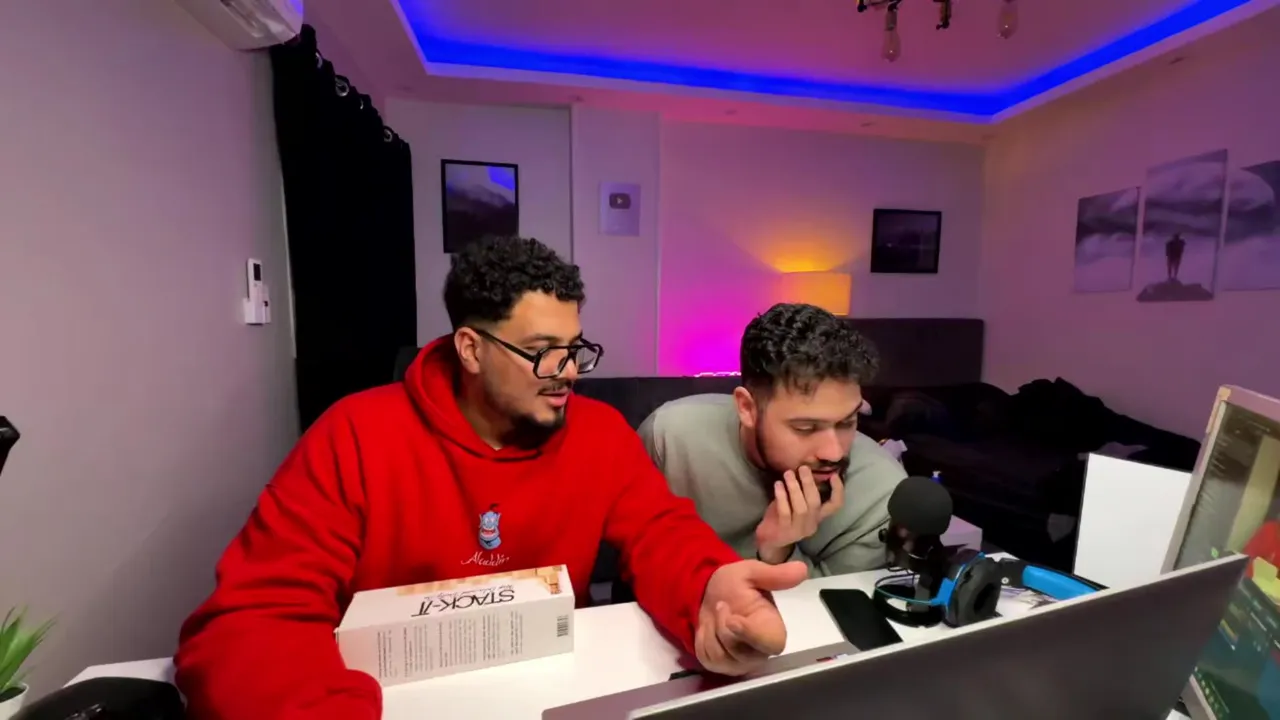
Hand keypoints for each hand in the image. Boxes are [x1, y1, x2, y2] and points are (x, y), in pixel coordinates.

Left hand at [695, 560, 807, 675]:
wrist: (708, 590)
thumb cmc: (735, 584)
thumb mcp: (752, 573)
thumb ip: (775, 575)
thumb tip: (803, 569)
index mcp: (772, 629)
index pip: (772, 644)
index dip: (752, 635)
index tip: (733, 619)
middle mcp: (759, 651)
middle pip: (741, 654)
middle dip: (724, 629)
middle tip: (721, 604)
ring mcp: (739, 661)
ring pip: (721, 657)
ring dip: (712, 631)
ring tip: (718, 612)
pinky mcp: (720, 666)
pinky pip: (707, 658)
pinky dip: (702, 640)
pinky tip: (708, 626)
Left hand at [754, 467, 844, 563]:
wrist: (768, 540)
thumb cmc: (782, 517)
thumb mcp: (796, 504)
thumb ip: (803, 492)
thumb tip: (807, 469)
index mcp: (817, 517)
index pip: (835, 506)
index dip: (838, 490)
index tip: (834, 475)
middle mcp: (811, 524)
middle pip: (815, 503)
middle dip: (809, 484)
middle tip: (803, 468)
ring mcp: (798, 530)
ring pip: (801, 508)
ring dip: (795, 488)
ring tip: (788, 473)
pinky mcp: (784, 531)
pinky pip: (785, 512)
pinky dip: (782, 497)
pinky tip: (778, 485)